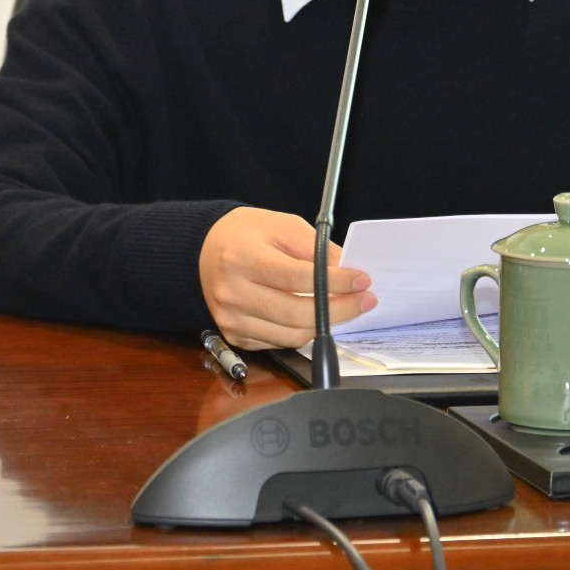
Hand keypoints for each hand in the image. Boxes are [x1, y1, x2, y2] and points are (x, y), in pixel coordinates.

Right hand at [201, 205, 372, 349]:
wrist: (205, 250)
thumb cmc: (246, 235)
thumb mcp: (283, 226)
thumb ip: (317, 249)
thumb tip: (350, 273)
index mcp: (241, 258)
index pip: (298, 278)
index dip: (336, 282)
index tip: (362, 280)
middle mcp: (231, 292)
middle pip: (297, 312)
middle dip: (340, 309)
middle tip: (364, 300)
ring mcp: (231, 319)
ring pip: (292, 335)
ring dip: (325, 324)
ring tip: (344, 308)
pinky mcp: (234, 335)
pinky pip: (280, 343)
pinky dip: (303, 332)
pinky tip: (315, 316)